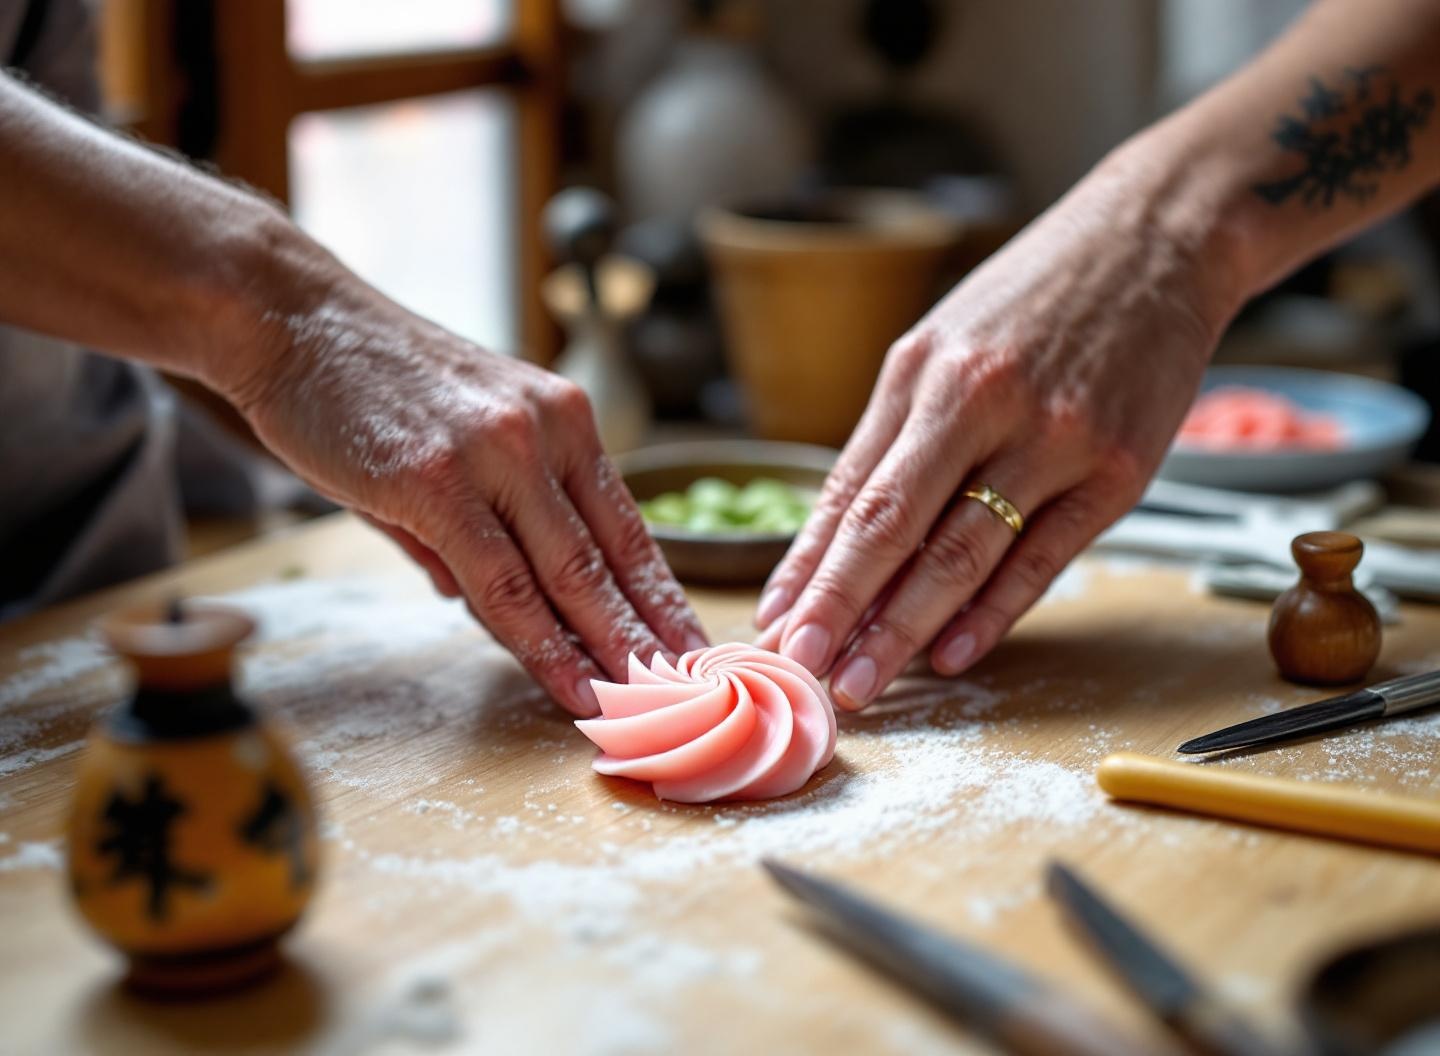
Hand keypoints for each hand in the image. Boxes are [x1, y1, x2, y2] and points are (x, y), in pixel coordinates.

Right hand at [223, 284, 705, 716]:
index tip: (690, 648)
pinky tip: (572, 687)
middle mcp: (545, 431)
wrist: (296, 319)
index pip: (628, 526)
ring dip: (611, 653)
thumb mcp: (459, 444)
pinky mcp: (435, 484)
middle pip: (611, 557)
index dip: (662, 597)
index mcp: (563, 418)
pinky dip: (542, 646)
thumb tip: (488, 600)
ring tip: (646, 706)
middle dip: (653, 636)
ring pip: (569, 576)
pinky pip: (503, 585)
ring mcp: (494, 455)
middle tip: (691, 693)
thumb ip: (483, 523)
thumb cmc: (373, 386)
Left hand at [755, 161, 1240, 707]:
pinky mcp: (1117, 472)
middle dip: (840, 609)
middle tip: (803, 669)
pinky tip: (951, 656)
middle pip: (893, 528)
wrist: (1155, 243)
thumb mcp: (941, 344)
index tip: (775, 623)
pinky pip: (1042, 560)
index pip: (848, 491)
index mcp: (923, 371)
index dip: (807, 567)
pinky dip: (992, 615)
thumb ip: (893, 438)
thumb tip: (836, 539)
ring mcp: (1054, 440)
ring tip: (863, 684)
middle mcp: (981, 404)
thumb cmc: (1032, 300)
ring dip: (904, 630)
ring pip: (962, 555)